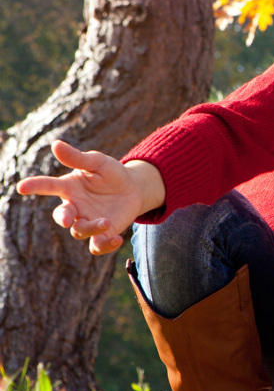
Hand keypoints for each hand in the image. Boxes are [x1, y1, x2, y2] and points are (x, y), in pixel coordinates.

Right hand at [15, 140, 156, 254]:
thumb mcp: (97, 162)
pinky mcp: (103, 233)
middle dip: (63, 218)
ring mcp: (87, 221)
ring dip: (91, 229)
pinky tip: (117, 239)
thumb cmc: (111, 173)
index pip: (48, 186)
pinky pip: (98, 246)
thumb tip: (55, 144)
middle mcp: (75, 207)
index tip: (22, 187)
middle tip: (68, 220)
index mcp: (69, 188)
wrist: (133, 189)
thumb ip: (77, 158)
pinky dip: (106, 245)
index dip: (35, 186)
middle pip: (62, 216)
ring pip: (80, 232)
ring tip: (106, 222)